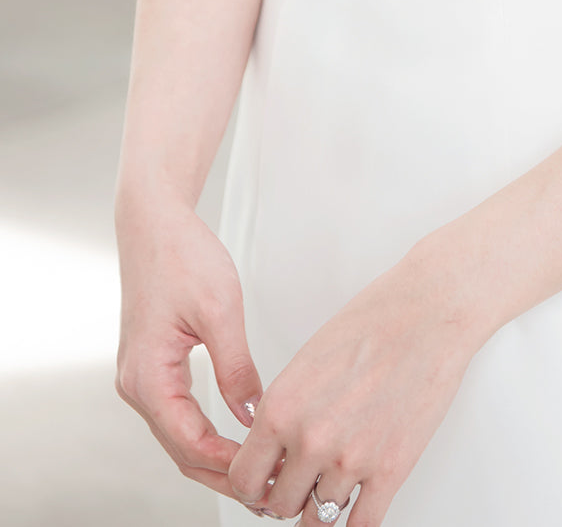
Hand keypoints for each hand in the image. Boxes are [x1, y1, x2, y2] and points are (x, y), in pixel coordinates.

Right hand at [115, 192, 263, 498]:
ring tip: (261, 471)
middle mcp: (137, 386)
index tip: (270, 476)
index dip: (232, 466)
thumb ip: (237, 367)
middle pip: (181, 452)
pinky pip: (179, 416)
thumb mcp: (220, 309)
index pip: (191, 444)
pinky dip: (207, 434)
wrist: (154, 223)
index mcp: (148, 377)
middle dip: (225, 475)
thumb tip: (255, 416)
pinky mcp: (153, 369)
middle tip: (270, 491)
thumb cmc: (183, 255)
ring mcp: (142, 379)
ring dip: (217, 459)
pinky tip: (240, 439)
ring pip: (179, 438)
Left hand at [227, 245, 482, 524]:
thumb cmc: (373, 323)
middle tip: (300, 484)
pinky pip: (361, 526)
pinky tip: (357, 508)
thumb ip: (286, 410)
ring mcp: (350, 460)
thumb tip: (276, 449)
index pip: (243, 479)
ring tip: (332, 485)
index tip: (263, 483)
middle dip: (288, 496)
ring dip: (322, 506)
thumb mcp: (306, 362)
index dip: (253, 486)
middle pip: (279, 506)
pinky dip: (355, 524)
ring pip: (318, 520)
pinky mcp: (390, 470)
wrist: (427, 314)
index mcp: (281, 407)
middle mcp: (310, 439)